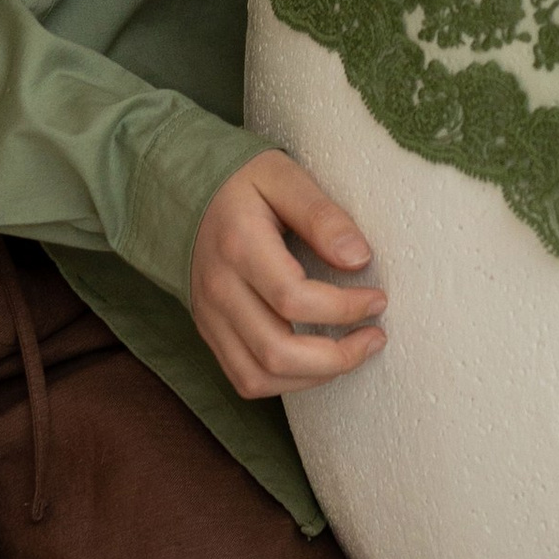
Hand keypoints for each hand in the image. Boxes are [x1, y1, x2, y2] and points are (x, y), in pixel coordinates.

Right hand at [190, 150, 385, 399]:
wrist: (182, 191)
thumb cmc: (241, 181)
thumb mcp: (283, 176)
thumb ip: (321, 215)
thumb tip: (359, 258)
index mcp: (239, 245)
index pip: (294, 299)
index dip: (344, 308)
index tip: (377, 299)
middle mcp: (219, 289)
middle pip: (277, 352)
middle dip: (336, 357)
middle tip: (374, 337)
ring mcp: (209, 316)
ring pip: (259, 378)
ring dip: (313, 377)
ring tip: (350, 353)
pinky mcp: (209, 331)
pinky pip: (244, 379)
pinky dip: (285, 383)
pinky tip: (316, 362)